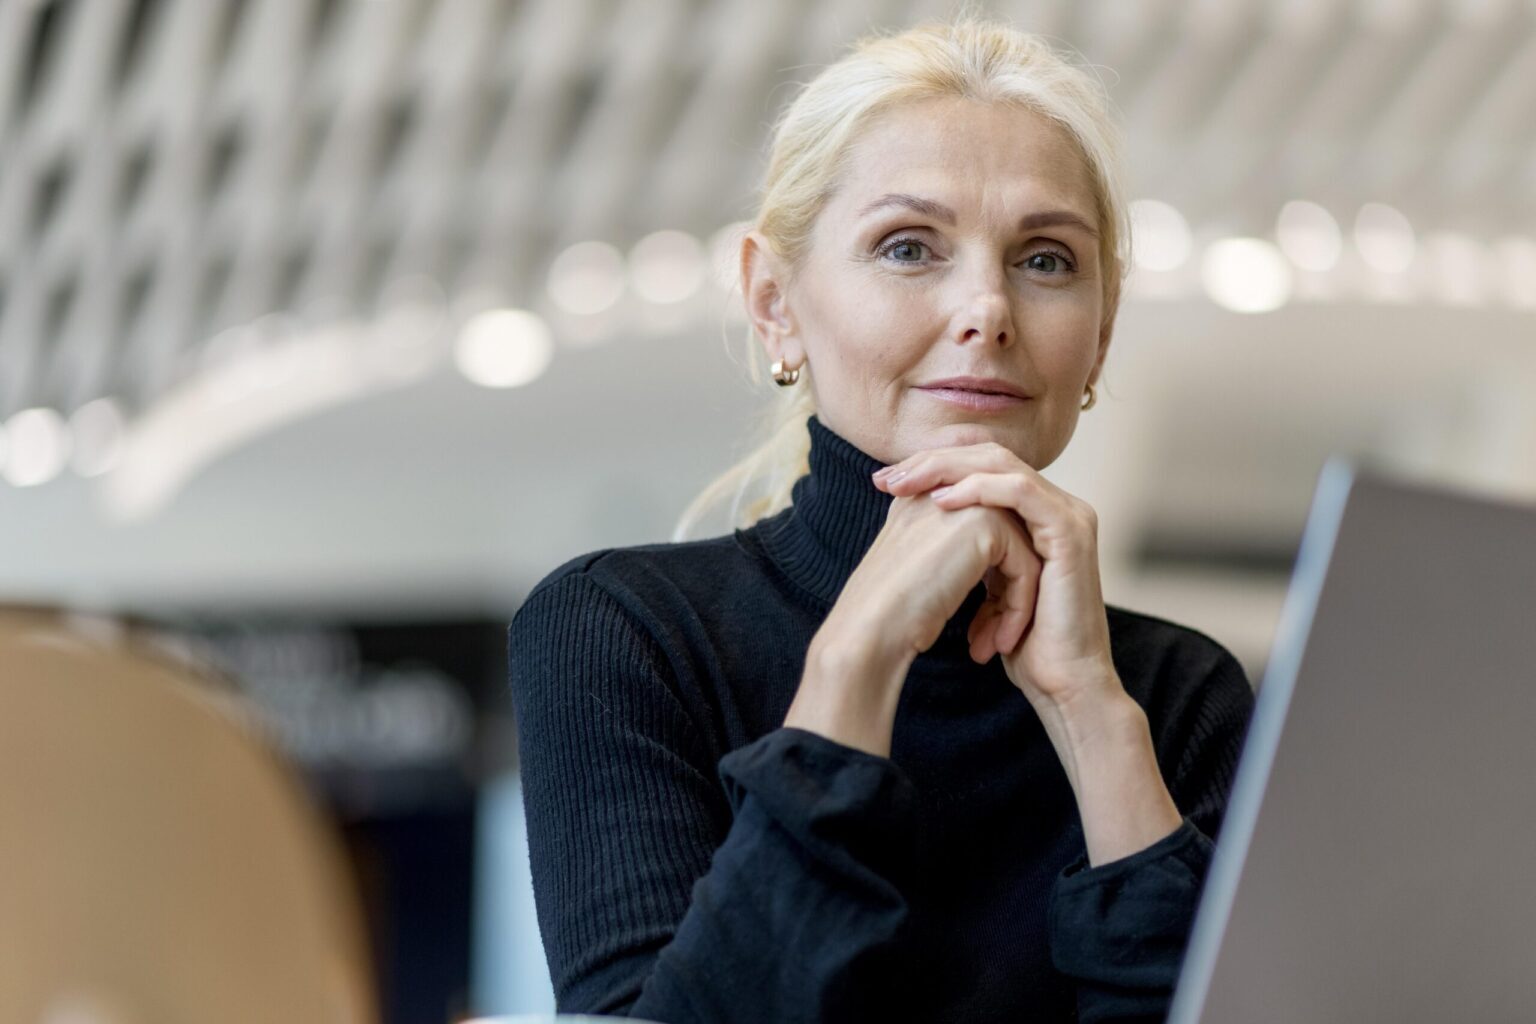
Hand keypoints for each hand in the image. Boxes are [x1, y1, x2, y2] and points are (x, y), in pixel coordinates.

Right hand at [787, 470, 1043, 757]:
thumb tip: (984, 567)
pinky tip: (1000, 643)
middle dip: (1007, 588)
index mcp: (921, 498)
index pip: (980, 530)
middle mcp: (942, 491)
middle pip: (1006, 538)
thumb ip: (946, 554)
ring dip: (1016, 603)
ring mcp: (966, 502)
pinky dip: (1018, 608)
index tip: (981, 627)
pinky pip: (1025, 566)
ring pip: (1021, 553)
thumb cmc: (887, 615)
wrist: (871, 627)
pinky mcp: (986, 524)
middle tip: (996, 635)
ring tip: (998, 644)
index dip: (988, 578)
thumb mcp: (919, 572)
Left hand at [873, 441, 1118, 712]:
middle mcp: (1056, 505)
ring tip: (905, 484)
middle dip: (933, 462)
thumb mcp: (985, 585)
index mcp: (1037, 514)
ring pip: (1002, 464)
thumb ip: (970, 550)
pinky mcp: (1070, 531)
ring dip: (948, 470)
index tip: (886, 483)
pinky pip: (1019, 491)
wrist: (1061, 683)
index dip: (933, 468)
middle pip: (989, 456)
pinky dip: (978, 490)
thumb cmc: (1022, 644)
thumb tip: (921, 527)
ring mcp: (1068, 515)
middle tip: (887, 478)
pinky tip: (942, 500)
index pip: (981, 468)